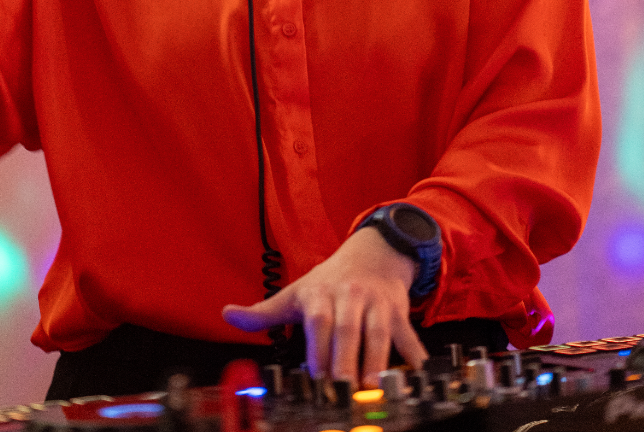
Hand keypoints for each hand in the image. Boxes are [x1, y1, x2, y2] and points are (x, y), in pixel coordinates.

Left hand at [222, 226, 427, 384]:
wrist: (373, 253)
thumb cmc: (329, 281)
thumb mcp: (295, 292)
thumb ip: (264, 312)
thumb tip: (228, 315)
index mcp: (320, 294)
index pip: (318, 321)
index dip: (317, 349)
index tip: (315, 377)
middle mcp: (349, 296)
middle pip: (348, 328)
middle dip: (346, 358)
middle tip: (345, 388)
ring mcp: (376, 303)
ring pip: (378, 332)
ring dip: (377, 360)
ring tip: (373, 387)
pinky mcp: (399, 311)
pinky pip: (408, 335)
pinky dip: (414, 356)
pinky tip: (415, 375)